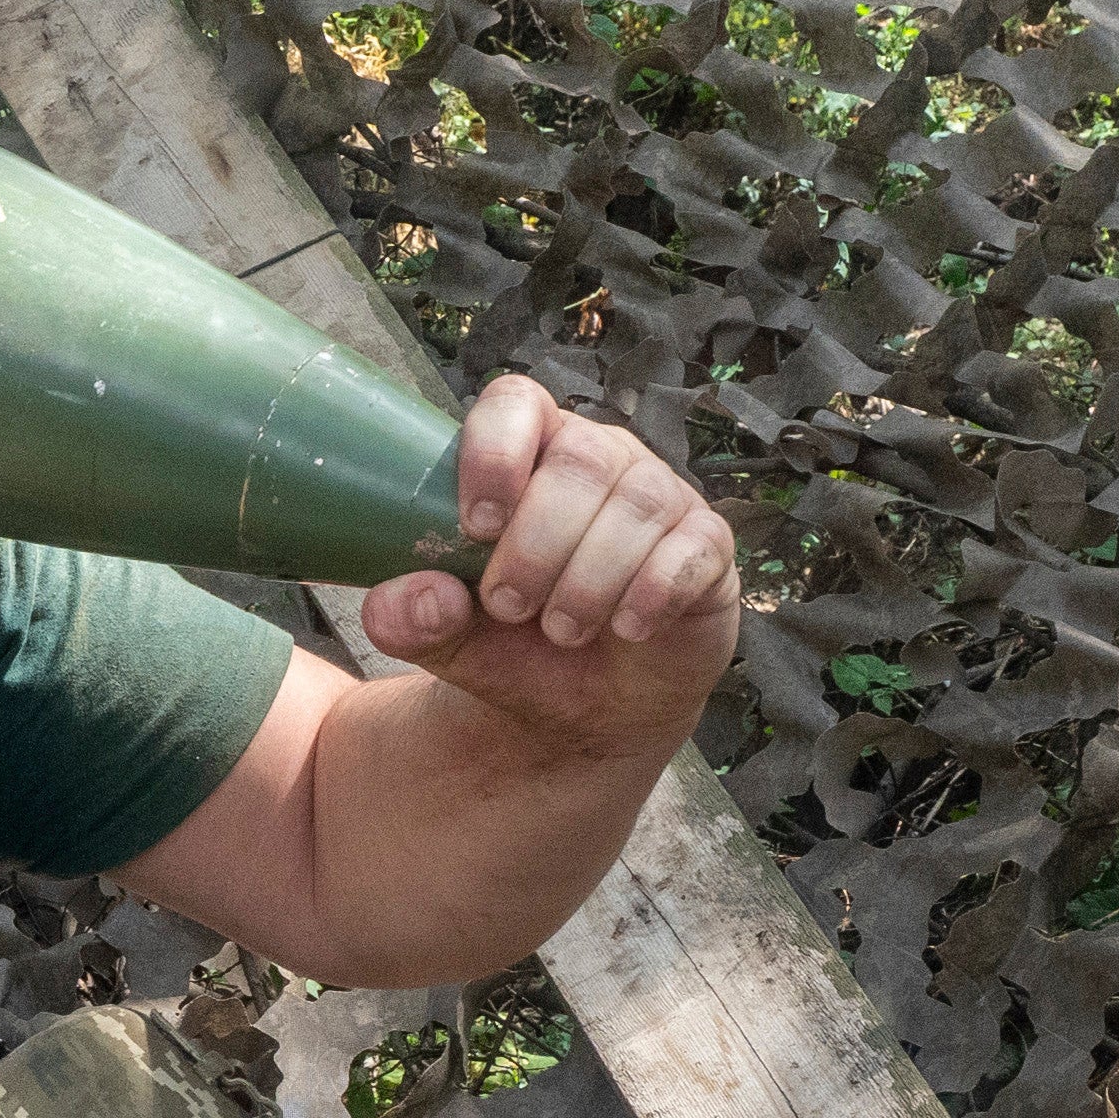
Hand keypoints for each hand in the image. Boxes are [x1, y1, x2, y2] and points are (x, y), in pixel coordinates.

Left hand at [360, 373, 739, 756]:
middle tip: (509, 607)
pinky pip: (693, 547)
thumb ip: (411, 619)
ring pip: (637, 501)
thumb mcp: (448, 643)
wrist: (587, 714)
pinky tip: (627, 628)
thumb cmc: (517, 651)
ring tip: (562, 630)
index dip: (495, 451)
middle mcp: (600, 460)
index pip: (516, 402)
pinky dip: (653, 591)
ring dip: (590, 577)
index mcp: (529, 456)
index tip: (476, 525)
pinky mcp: (708, 546)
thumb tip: (410, 598)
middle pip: (580, 457)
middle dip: (538, 541)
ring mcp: (660, 498)